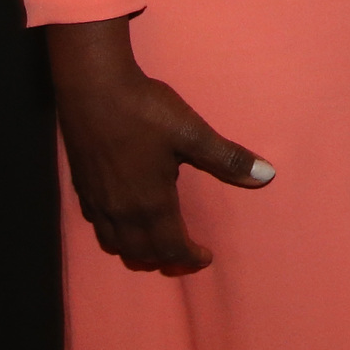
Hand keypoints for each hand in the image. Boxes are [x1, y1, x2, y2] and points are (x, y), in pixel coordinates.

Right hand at [47, 17, 274, 274]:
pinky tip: (124, 219)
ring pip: (115, 245)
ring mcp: (97, 202)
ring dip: (137, 253)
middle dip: (165, 261)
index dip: (190, 258)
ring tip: (156, 246)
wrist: (92, 88)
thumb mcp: (192, 132)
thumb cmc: (145, 111)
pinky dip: (115, 235)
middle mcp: (120, 211)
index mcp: (150, 203)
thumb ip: (227, 158)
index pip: (171, 248)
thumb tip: (267, 175)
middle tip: (186, 257)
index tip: (207, 257)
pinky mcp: (82, 188)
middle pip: (140, 254)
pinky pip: (98, 227)